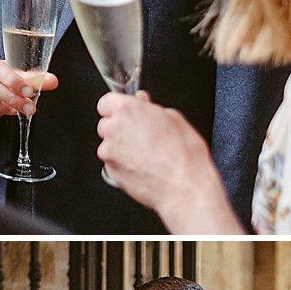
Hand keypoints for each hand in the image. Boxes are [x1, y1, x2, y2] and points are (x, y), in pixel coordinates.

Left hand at [96, 90, 240, 231]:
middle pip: (106, 124)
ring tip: (146, 154)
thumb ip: (151, 107)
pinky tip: (143, 166)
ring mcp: (109, 152)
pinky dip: (123, 164)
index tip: (126, 112)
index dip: (117, 107)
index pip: (106, 102)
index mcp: (127, 110)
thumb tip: (143, 103)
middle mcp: (113, 129)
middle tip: (142, 134)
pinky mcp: (110, 171)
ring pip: (109, 144)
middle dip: (120, 128)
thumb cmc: (184, 155)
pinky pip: (113, 163)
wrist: (184, 188)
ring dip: (121, 147)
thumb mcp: (175, 119)